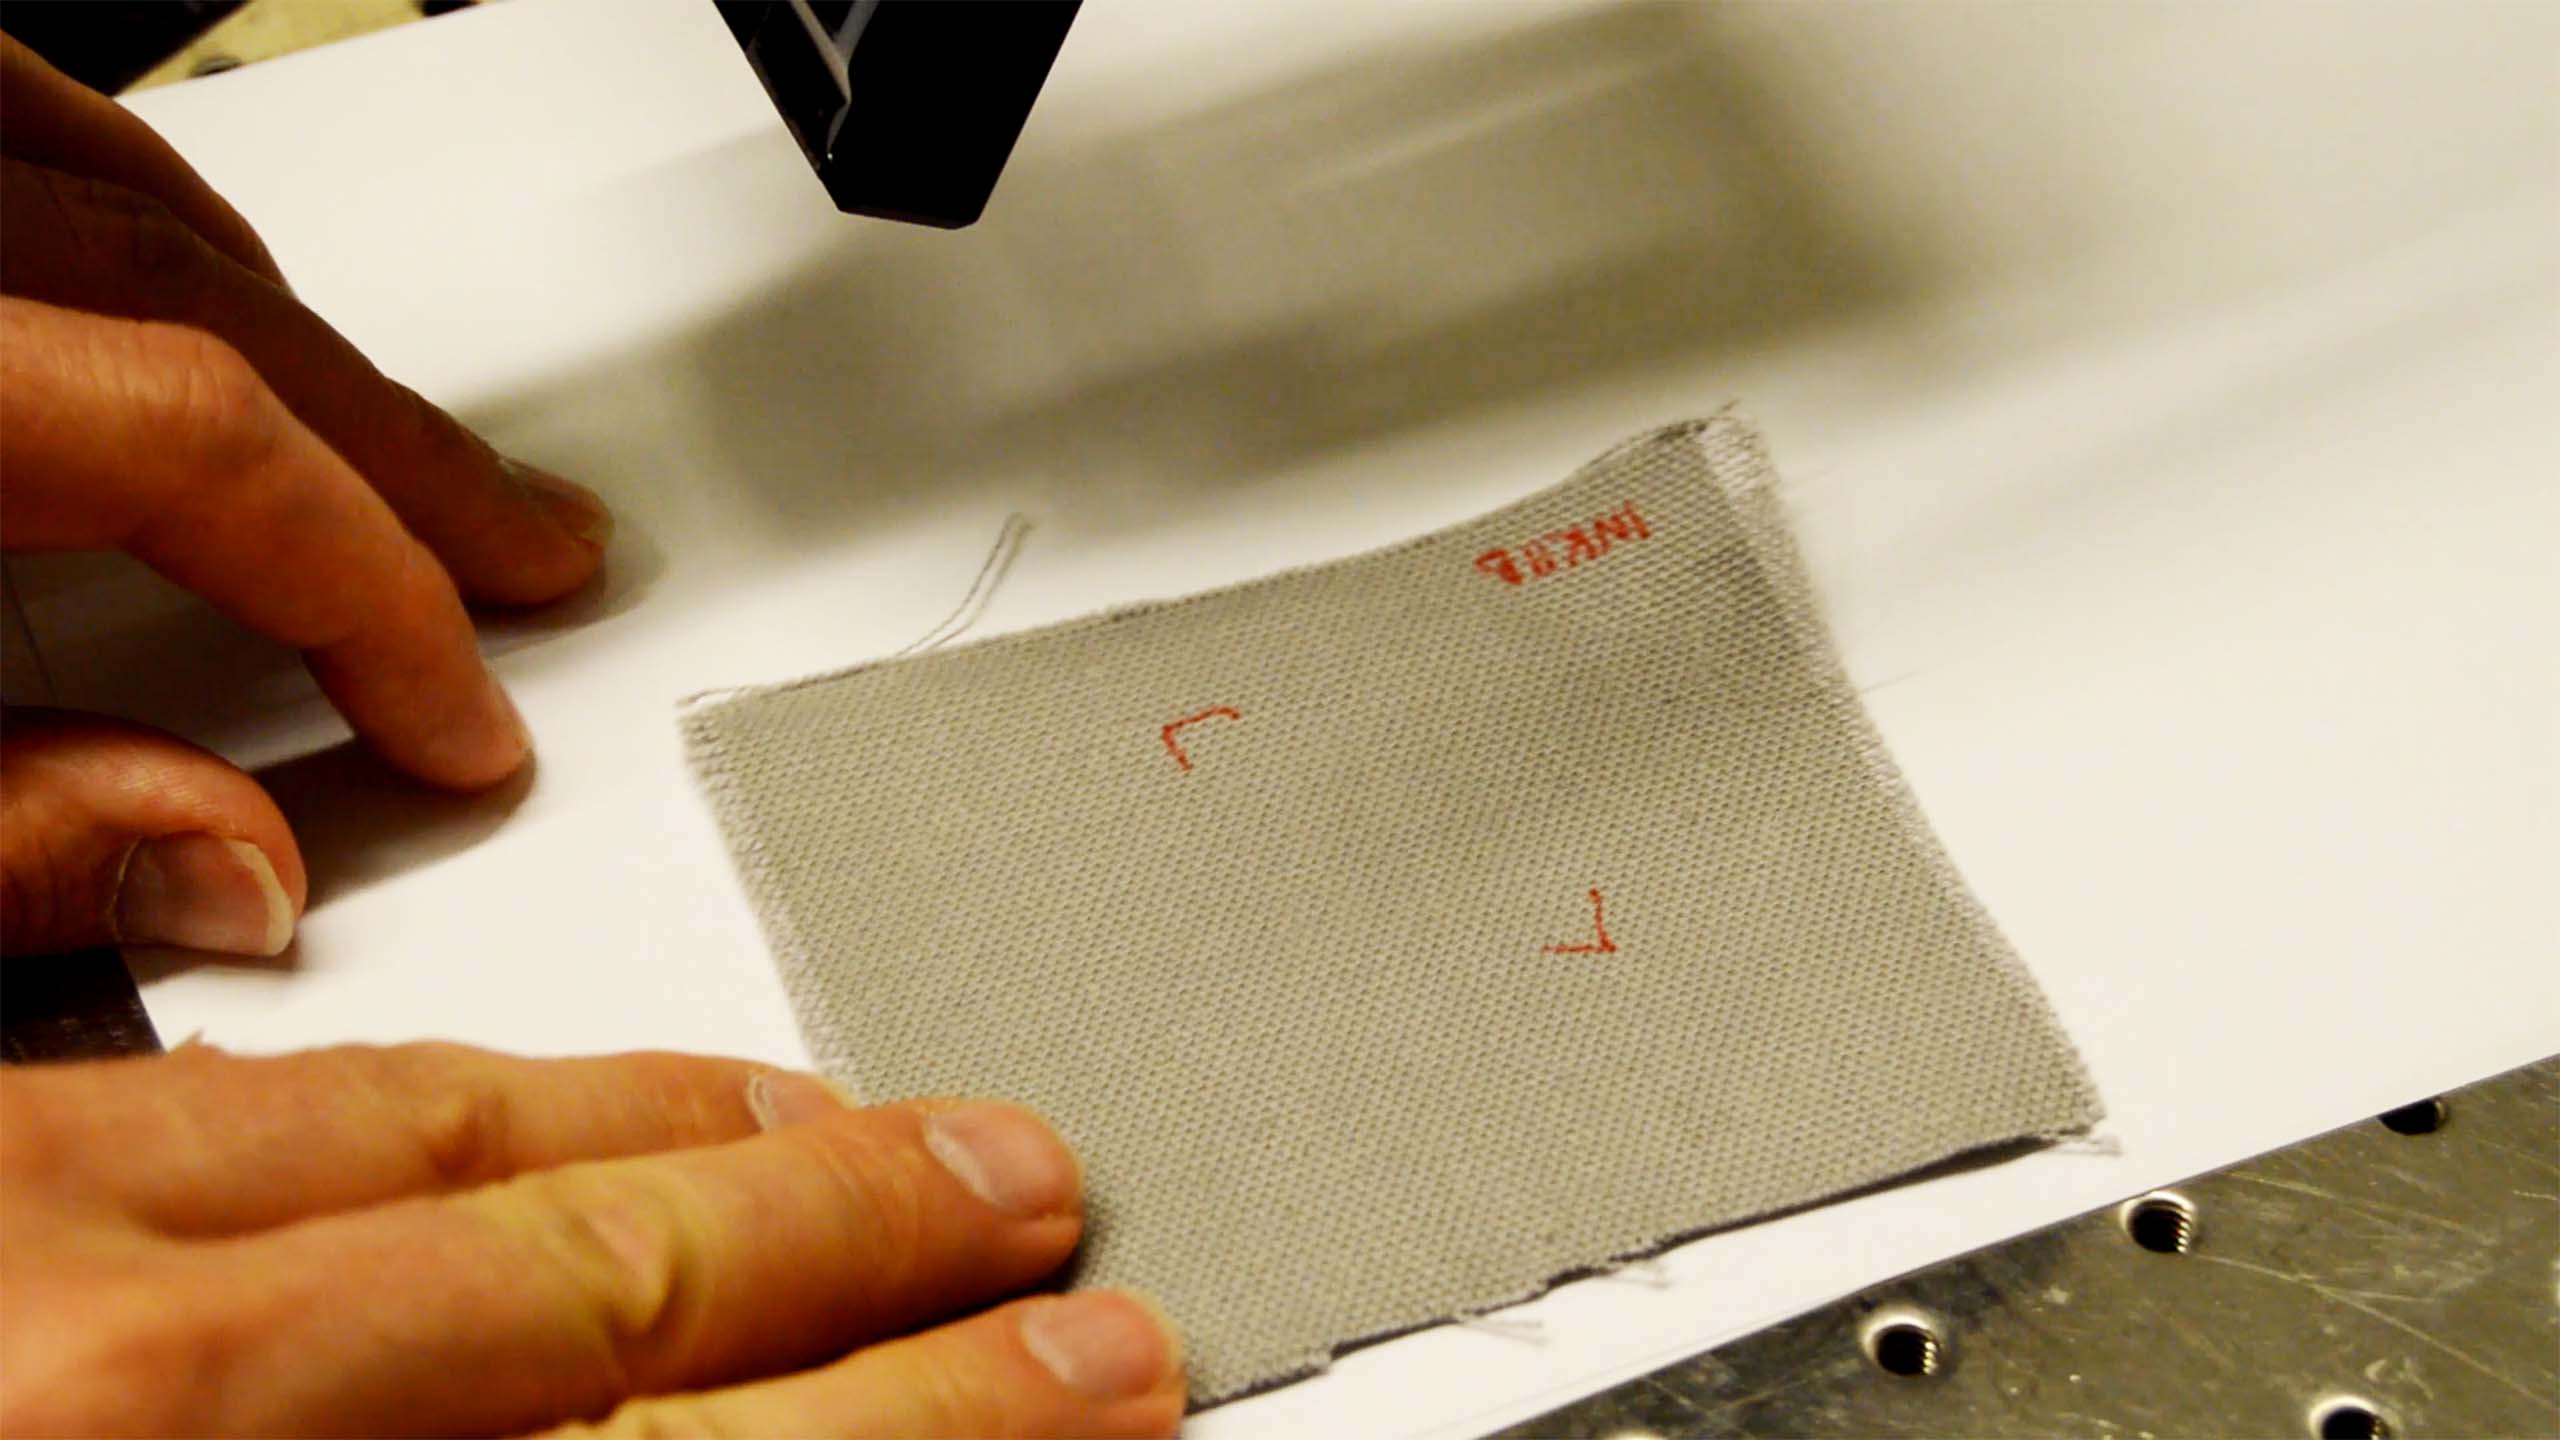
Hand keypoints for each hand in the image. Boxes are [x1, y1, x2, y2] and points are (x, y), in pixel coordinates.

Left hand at [0, 36, 608, 957]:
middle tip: (533, 554)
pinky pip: (14, 125)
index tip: (457, 724)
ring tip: (399, 435)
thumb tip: (231, 880)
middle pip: (194, 304)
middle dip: (394, 455)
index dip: (371, 597)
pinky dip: (136, 206)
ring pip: (119, 182)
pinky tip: (180, 271)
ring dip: (290, 326)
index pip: (204, 449)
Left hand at [0, 1043, 1185, 1435]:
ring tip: (844, 1123)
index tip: (1074, 1373)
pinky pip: (243, 1087)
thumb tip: (728, 1404)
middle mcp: (124, 1389)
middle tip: (1032, 1198)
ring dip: (681, 1128)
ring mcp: (19, 1244)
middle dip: (860, 1235)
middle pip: (609, 1278)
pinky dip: (452, 1089)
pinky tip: (554, 1095)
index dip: (927, 1410)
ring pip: (441, 1131)